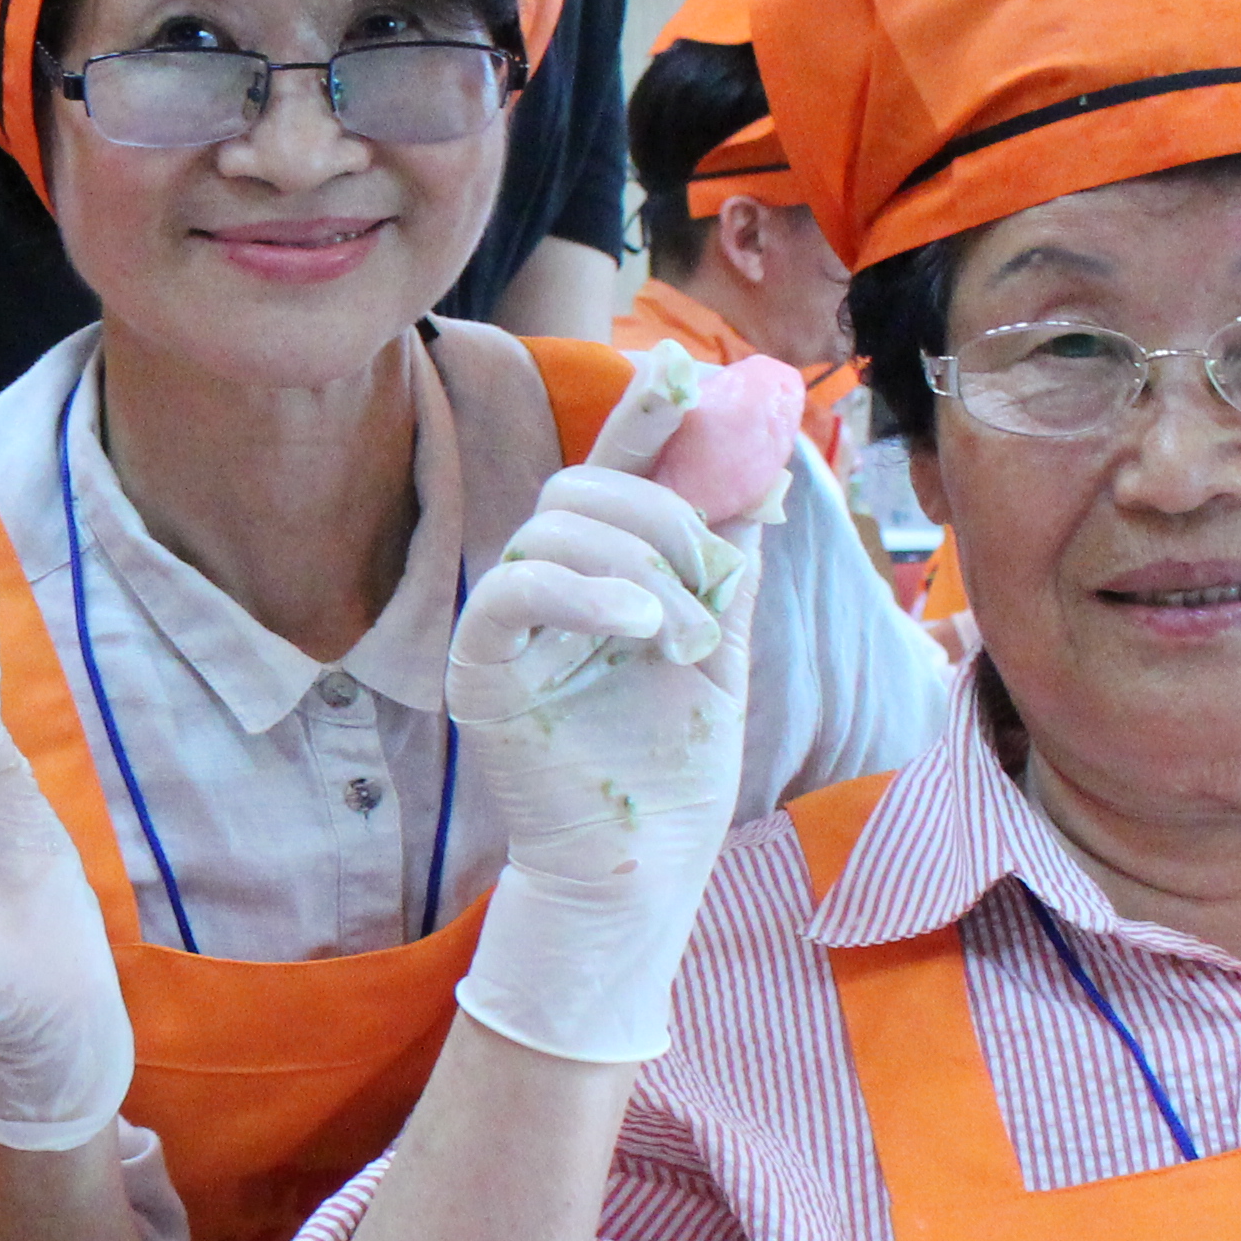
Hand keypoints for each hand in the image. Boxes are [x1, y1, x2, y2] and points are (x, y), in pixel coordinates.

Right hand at [451, 371, 768, 1066]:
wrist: (643, 869)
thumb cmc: (674, 775)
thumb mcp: (722, 657)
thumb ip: (727, 575)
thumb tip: (758, 487)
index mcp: (601, 581)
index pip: (615, 478)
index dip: (644, 420)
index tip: (685, 372)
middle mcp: (546, 593)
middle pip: (583, 490)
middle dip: (662, 514)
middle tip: (710, 581)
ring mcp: (508, 630)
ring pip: (552, 529)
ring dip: (639, 564)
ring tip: (682, 637)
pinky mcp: (482, 670)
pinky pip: (514, 590)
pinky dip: (582, 592)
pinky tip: (640, 627)